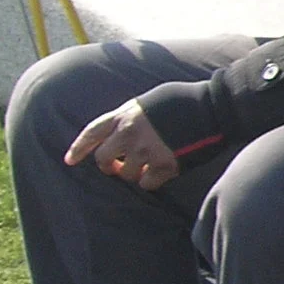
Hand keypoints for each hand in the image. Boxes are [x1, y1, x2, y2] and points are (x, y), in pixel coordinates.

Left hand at [65, 100, 180, 190]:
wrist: (214, 107)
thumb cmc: (185, 100)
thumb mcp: (150, 101)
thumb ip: (133, 116)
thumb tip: (124, 131)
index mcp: (125, 115)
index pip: (92, 133)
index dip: (79, 148)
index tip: (69, 161)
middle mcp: (130, 133)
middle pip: (104, 159)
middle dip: (110, 165)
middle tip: (120, 166)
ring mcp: (147, 150)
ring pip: (127, 174)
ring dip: (135, 173)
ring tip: (147, 167)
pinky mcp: (164, 164)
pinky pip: (148, 183)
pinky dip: (152, 180)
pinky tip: (162, 172)